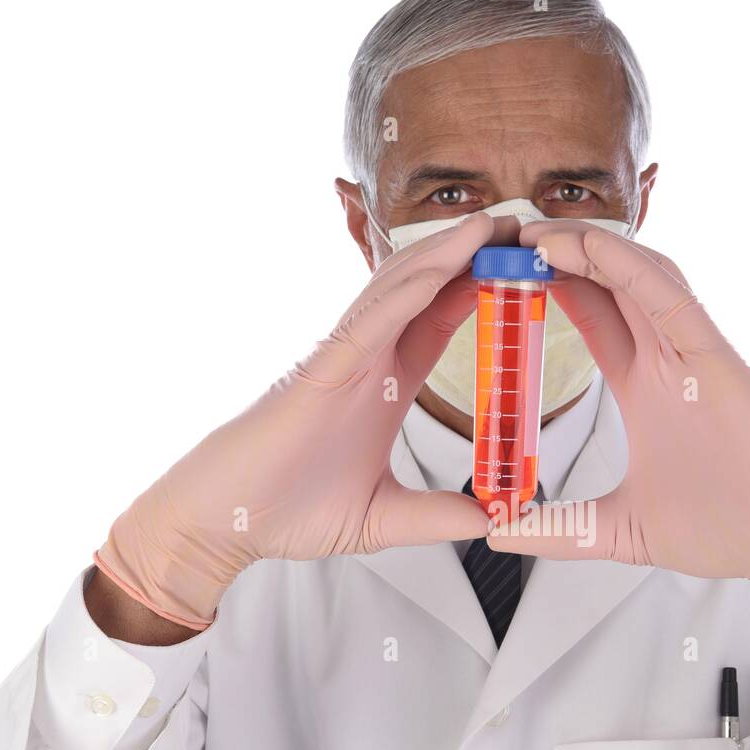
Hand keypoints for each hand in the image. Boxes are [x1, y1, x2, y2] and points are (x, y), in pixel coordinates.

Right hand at [94, 213, 494, 629]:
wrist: (227, 524)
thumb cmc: (290, 512)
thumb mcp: (385, 519)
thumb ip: (439, 517)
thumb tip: (492, 520)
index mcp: (384, 384)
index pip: (439, 323)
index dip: (478, 291)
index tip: (522, 268)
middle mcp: (366, 359)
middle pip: (425, 290)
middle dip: (472, 255)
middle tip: (521, 227)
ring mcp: (342, 358)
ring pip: (399, 289)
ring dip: (446, 254)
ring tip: (493, 224)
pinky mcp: (319, 370)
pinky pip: (370, 321)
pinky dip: (408, 291)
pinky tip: (444, 267)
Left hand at [488, 221, 749, 658]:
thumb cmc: (730, 527)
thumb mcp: (620, 530)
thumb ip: (560, 530)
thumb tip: (498, 535)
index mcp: (646, 384)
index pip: (592, 316)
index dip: (551, 286)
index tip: (500, 271)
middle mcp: (668, 356)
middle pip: (607, 282)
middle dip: (557, 251)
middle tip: (503, 233)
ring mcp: (693, 351)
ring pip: (636, 275)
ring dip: (584, 247)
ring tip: (532, 231)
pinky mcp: (717, 358)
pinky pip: (669, 298)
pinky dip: (627, 267)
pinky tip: (584, 247)